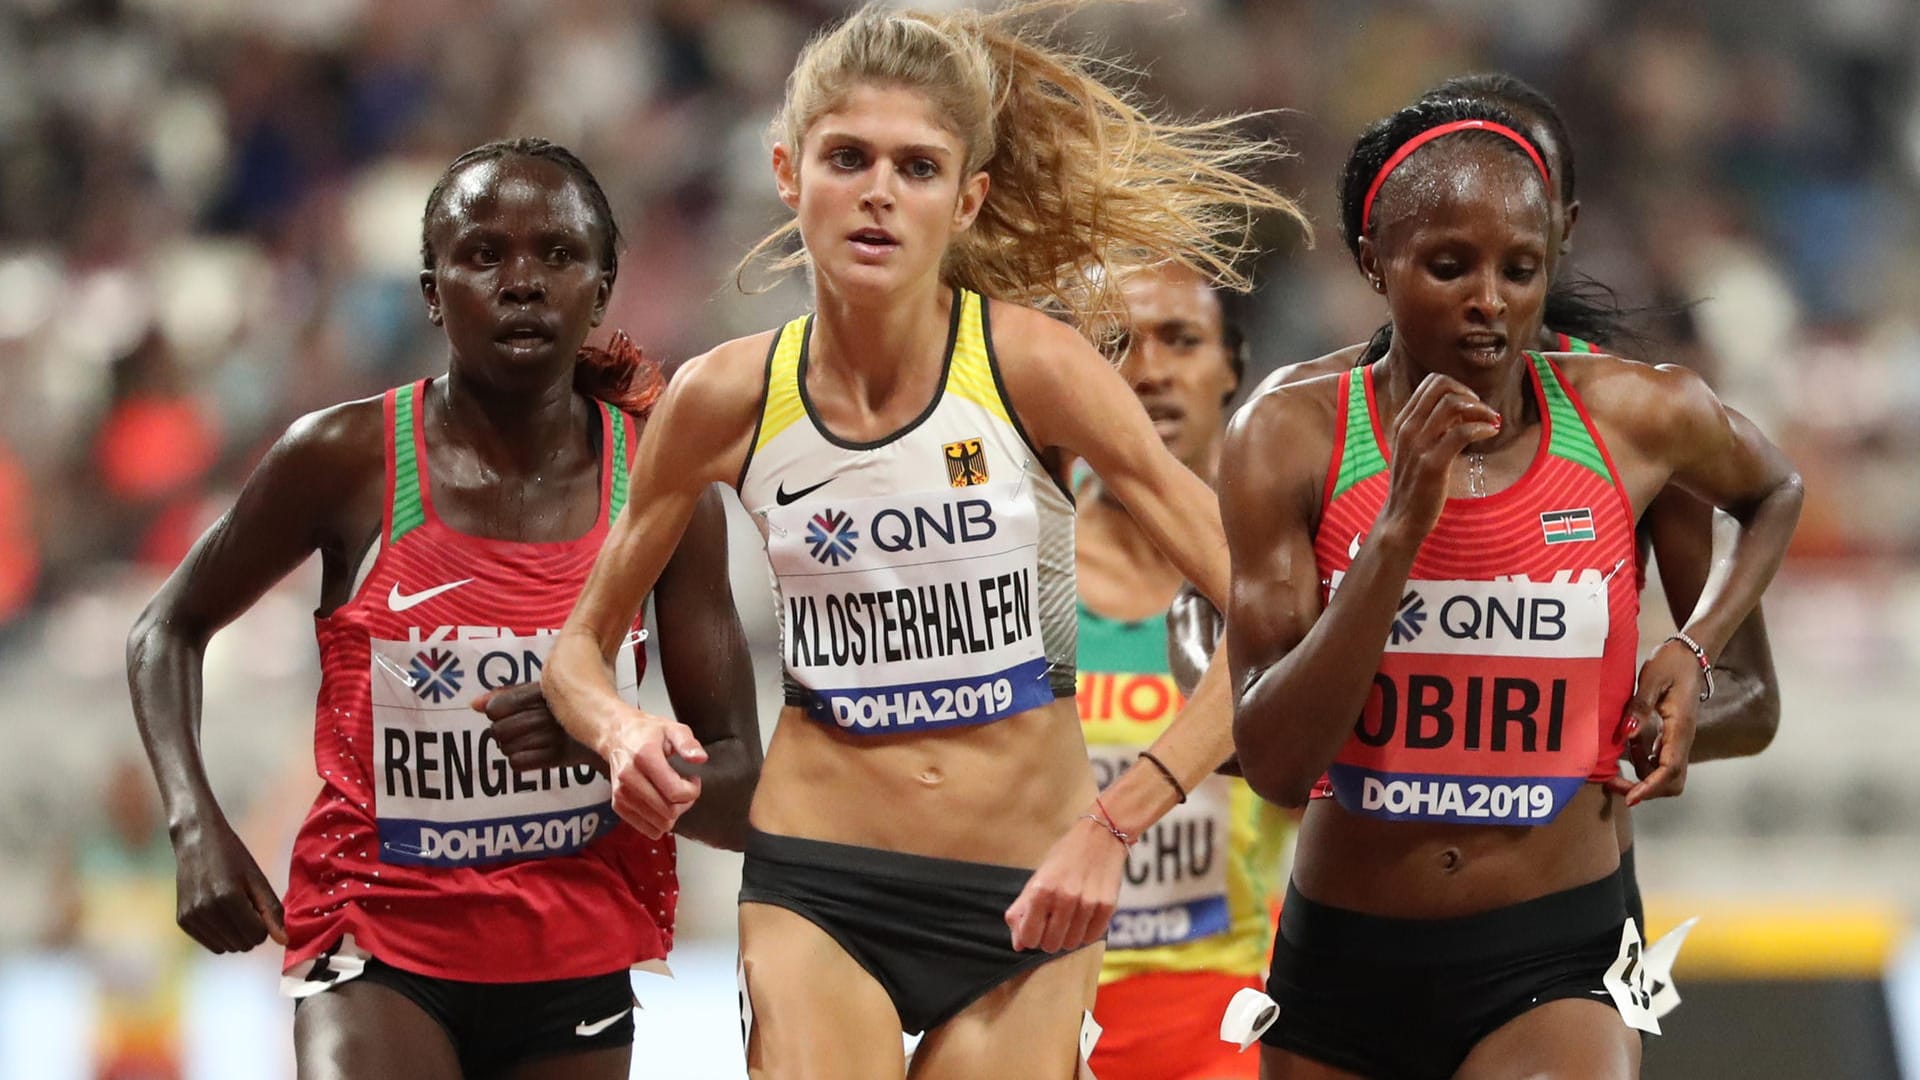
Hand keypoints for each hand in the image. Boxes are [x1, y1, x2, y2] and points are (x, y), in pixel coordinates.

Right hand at [172, 818, 286, 953]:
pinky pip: (210, 944)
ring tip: (232, 908)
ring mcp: (191, 917)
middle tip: (246, 905)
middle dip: (250, 930)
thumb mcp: (257, 879)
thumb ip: (271, 911)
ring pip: (226, 948)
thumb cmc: (232, 856)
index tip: (258, 906)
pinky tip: (219, 913)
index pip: (257, 936)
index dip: (264, 924)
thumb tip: (283, 941)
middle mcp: (206, 910)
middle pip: (242, 945)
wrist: (195, 841)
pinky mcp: (182, 920)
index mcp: (228, 898)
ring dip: (235, 934)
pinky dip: (220, 934)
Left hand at [473, 684, 603, 773]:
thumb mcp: (540, 693)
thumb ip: (506, 696)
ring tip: (527, 741)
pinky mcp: (559, 756)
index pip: (496, 708)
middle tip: (517, 731)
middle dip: (502, 733)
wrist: (607, 729)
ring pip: (507, 748)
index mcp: (542, 691)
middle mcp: (548, 712)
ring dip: (511, 748)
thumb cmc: (565, 707)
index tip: (506, 713)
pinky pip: (519, 763)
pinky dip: (521, 761)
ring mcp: (554, 734)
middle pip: (498, 730)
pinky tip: (531, 754)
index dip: (496, 713)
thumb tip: (473, 705)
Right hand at [596, 712, 707, 837]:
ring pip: (659, 825)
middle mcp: (629, 778)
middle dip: (685, 803)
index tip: (693, 779)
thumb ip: (688, 743)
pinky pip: (647, 829)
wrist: (617, 736)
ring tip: (672, 795)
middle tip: (685, 788)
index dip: (692, 791)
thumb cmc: (647, 733)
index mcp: (644, 757)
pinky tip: (660, 803)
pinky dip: (659, 822)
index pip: (675, 792)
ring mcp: (621, 794)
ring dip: (673, 814)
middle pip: (669, 812)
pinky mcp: (618, 805)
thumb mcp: (673, 729)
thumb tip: (700, 758)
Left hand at [1004, 815, 1127, 951]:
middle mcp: (1065, 897)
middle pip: (1050, 945)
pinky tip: (1084, 916)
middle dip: (1049, 938)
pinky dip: (1086, 932)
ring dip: (1068, 936)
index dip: (1030, 937)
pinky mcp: (1107, 906)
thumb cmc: (1065, 857)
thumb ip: (1022, 910)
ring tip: (1070, 917)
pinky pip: (1092, 937)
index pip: (1029, 938)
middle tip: (1053, 922)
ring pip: (1072, 944)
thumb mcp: (1038, 877)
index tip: (1035, 928)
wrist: (1100, 836)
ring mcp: (1088, 903)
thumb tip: (1017, 944)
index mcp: (1042, 889)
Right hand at [1381, 373, 1501, 539]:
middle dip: (1470, 394)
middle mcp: (1408, 428)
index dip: (1457, 388)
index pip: (1431, 383)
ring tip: (1491, 422)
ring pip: (1453, 405)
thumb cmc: (1413, 485)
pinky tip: (1491, 433)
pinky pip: (1463, 432)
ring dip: (1480, 409)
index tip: (1470, 405)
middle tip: (1482, 412)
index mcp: (1403, 422)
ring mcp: (1419, 445)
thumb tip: (1460, 410)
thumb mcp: (1416, 449)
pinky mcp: (1433, 463)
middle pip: (1442, 387)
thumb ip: (1432, 427)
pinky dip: (1482, 428)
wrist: (1401, 519)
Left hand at [1607, 639, 1702, 804]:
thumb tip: (1628, 733)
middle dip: (1646, 790)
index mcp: (1680, 727)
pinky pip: (1658, 761)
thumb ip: (1640, 706)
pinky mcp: (1671, 736)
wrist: (1691, 654)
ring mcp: (1678, 739)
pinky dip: (1641, 764)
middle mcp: (1682, 739)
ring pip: (1665, 774)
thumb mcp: (1651, 679)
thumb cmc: (1671, 662)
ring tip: (1612, 770)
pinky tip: (1624, 752)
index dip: (1651, 787)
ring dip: (1642, 779)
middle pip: (1672, 781)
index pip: (1670, 768)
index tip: (1631, 798)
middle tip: (1614, 783)